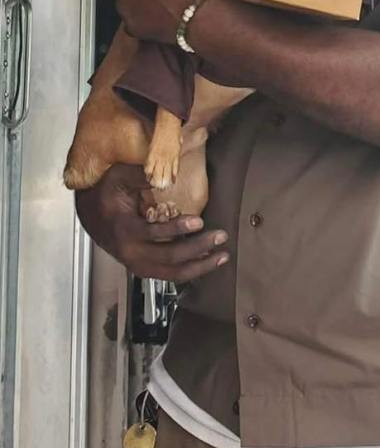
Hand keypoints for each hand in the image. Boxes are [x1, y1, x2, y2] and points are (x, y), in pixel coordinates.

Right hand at [75, 164, 229, 282]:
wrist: (89, 214)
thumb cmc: (105, 193)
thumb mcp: (119, 178)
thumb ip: (141, 175)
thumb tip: (166, 173)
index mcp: (124, 229)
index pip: (153, 234)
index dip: (178, 229)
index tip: (199, 221)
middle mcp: (130, 252)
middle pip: (169, 257)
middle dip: (198, 248)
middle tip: (220, 237)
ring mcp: (137, 263)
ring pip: (172, 274)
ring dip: (200, 266)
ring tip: (222, 256)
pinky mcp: (144, 268)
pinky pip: (170, 275)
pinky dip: (191, 271)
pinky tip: (208, 262)